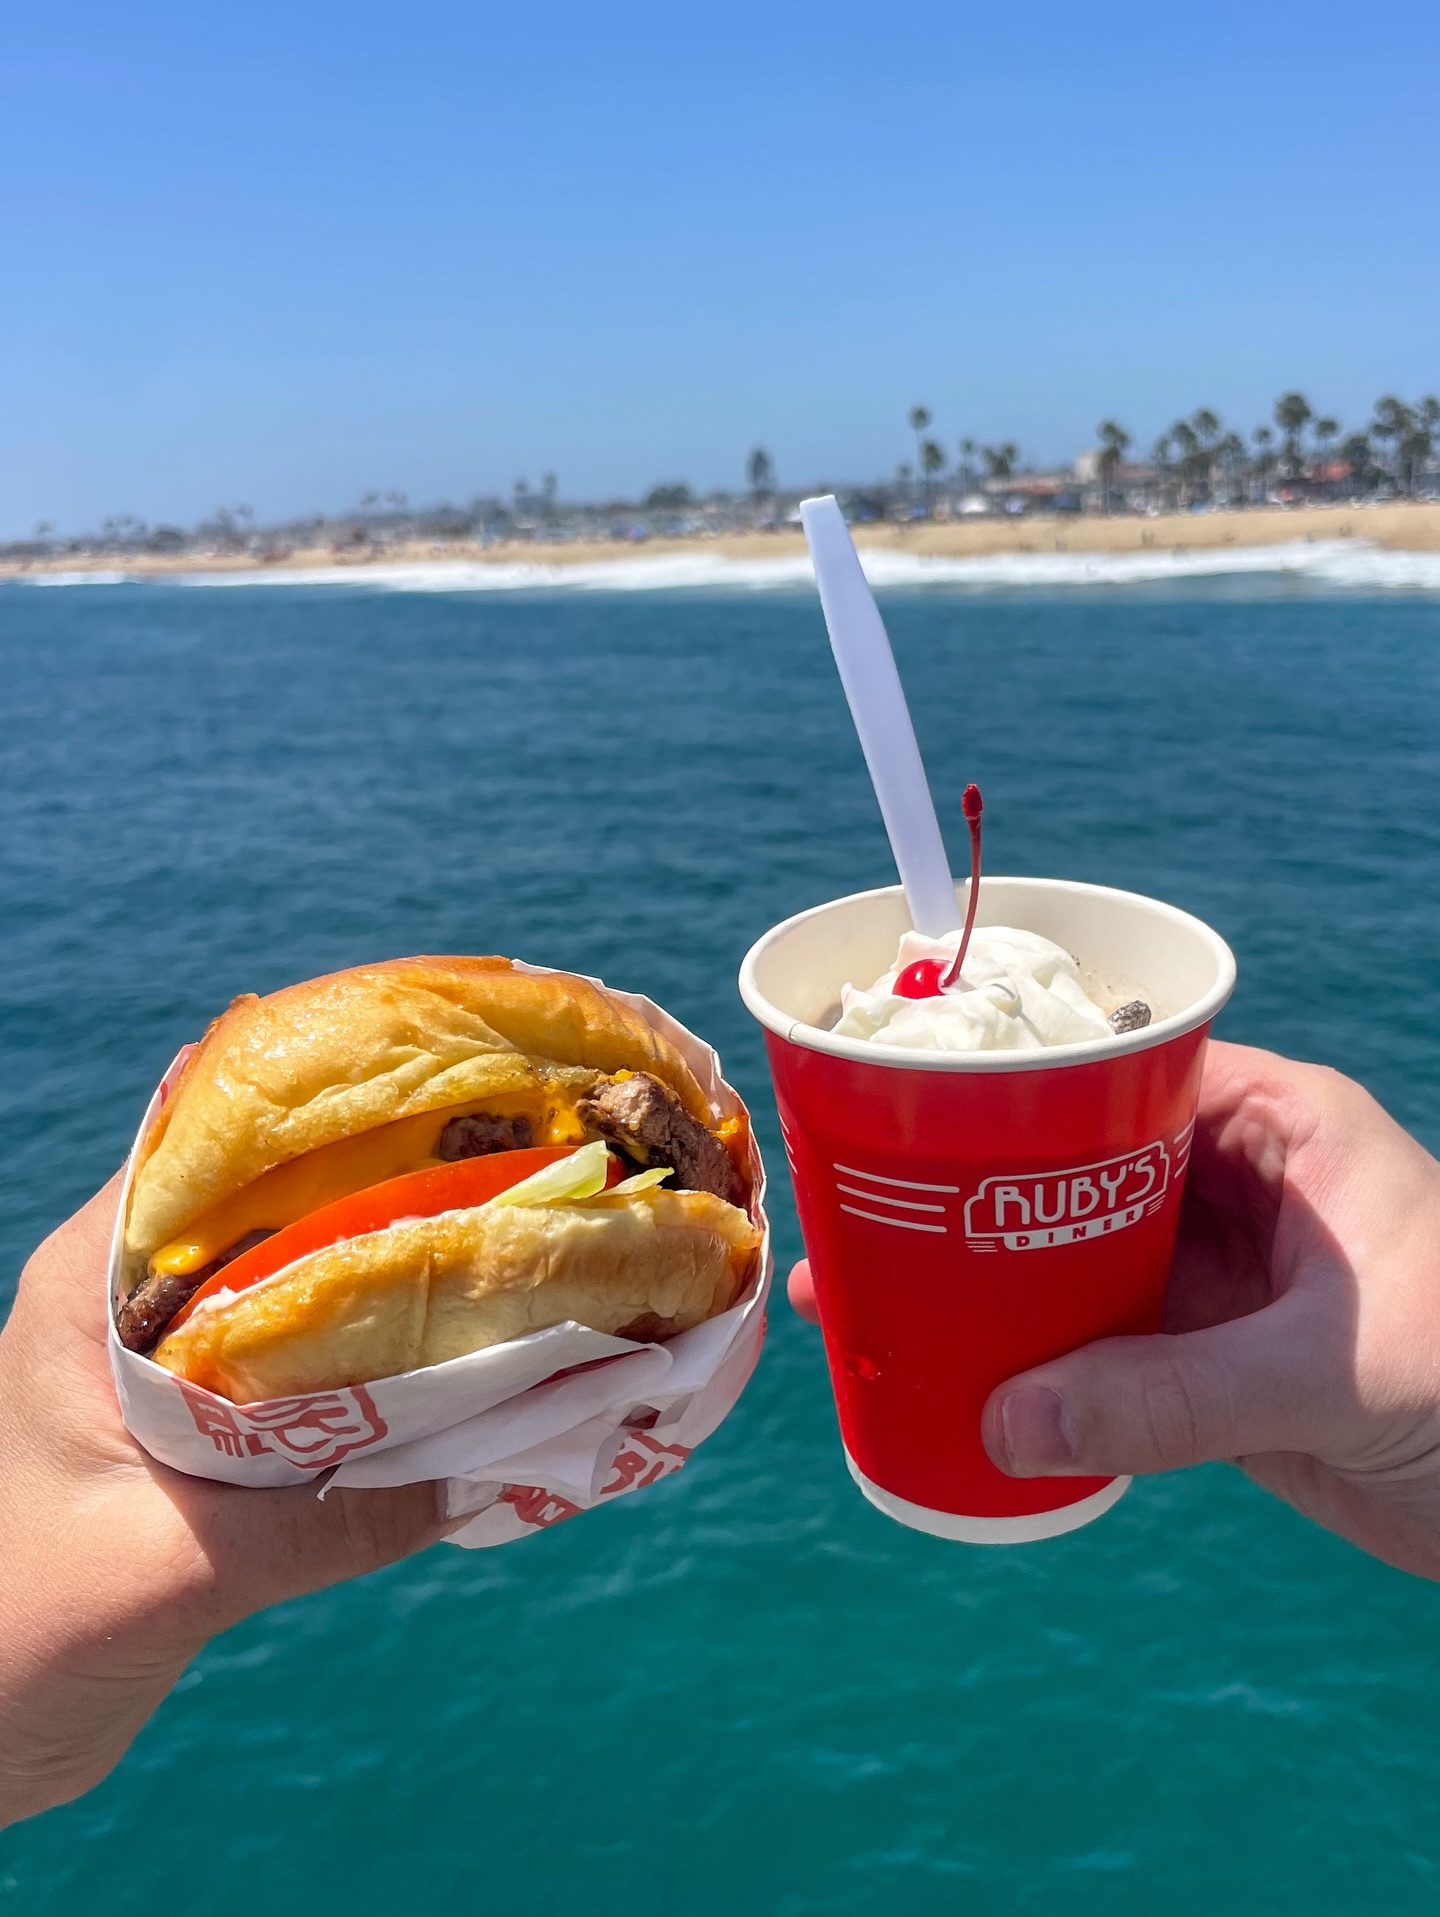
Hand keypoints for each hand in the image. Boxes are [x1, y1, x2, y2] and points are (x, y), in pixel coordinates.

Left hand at [0, 1178, 454, 1828]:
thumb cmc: (16, 1633)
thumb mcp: (173, 1569)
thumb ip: (321, 1524)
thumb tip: (479, 1475)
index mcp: (90, 1285)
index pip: (215, 1152)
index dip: (328, 1129)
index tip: (444, 1121)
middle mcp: (132, 1302)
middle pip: (279, 1219)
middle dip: (390, 1214)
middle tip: (509, 1206)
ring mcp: (172, 1366)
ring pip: (305, 1301)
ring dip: (391, 1307)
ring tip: (506, 1288)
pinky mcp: (204, 1432)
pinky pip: (309, 1382)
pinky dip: (377, 1384)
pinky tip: (462, 1388)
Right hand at [788, 1040, 1439, 1580]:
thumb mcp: (1328, 1375)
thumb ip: (1171, 1398)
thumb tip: (1001, 1423)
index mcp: (1280, 1129)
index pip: (1125, 1070)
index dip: (1020, 1080)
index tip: (911, 1097)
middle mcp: (1234, 1188)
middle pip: (1072, 1164)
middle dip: (968, 1189)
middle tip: (859, 1205)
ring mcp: (1214, 1277)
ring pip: (1066, 1258)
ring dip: (979, 1278)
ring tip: (865, 1288)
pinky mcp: (1202, 1364)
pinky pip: (1089, 1347)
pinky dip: (1022, 1361)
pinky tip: (946, 1372)